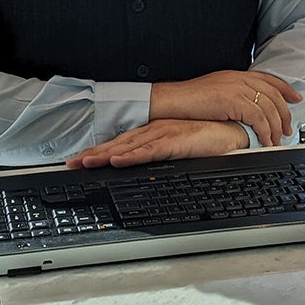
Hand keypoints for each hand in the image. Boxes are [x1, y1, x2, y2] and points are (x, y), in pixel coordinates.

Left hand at [67, 120, 247, 169]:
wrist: (232, 132)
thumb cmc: (206, 141)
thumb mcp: (176, 152)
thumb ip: (158, 159)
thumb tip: (142, 173)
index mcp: (153, 133)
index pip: (120, 144)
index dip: (98, 152)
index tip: (79, 161)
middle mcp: (154, 131)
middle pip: (118, 144)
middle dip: (93, 154)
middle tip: (71, 164)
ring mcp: (164, 134)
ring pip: (128, 146)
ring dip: (106, 155)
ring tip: (86, 163)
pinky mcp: (176, 140)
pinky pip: (150, 150)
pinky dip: (133, 156)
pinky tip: (118, 161)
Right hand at [148, 70, 298, 148]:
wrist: (173, 100)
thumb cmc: (190, 100)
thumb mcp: (215, 91)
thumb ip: (232, 95)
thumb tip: (245, 108)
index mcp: (236, 75)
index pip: (268, 79)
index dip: (285, 89)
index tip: (295, 98)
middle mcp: (239, 79)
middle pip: (273, 95)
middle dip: (284, 113)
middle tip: (287, 130)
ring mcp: (237, 89)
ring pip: (268, 108)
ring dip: (275, 127)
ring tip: (276, 141)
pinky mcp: (233, 101)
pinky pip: (258, 118)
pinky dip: (264, 131)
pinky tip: (264, 141)